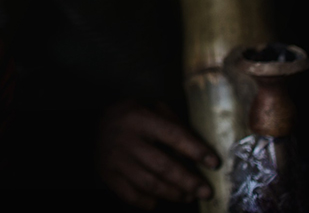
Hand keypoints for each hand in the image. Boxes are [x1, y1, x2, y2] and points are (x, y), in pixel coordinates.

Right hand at [96, 100, 219, 209]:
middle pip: (163, 166)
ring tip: (189, 196)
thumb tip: (199, 150)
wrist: (95, 125)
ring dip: (174, 194)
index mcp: (140, 118)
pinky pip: (133, 196)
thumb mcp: (151, 107)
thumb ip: (174, 123)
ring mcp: (115, 160)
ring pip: (150, 184)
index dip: (195, 150)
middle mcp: (126, 139)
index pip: (173, 135)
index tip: (214, 163)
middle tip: (206, 191)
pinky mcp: (108, 176)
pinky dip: (151, 202)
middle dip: (189, 181)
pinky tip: (161, 199)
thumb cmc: (132, 116)